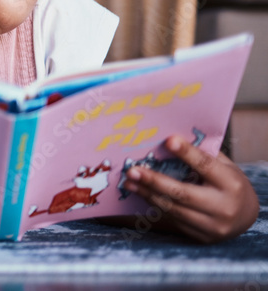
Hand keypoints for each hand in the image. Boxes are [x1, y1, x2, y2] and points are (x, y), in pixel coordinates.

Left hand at [121, 134, 259, 242]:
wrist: (245, 216)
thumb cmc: (229, 184)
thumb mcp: (224, 167)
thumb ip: (202, 155)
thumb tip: (170, 139)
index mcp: (231, 184)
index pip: (206, 166)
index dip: (187, 153)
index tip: (168, 141)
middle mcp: (224, 207)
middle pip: (183, 193)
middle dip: (155, 181)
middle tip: (133, 170)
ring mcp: (213, 226)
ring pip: (174, 209)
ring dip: (148, 194)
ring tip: (130, 182)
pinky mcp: (202, 237)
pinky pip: (174, 220)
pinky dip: (156, 206)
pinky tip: (142, 194)